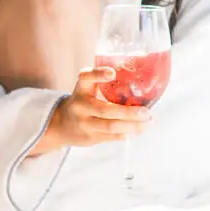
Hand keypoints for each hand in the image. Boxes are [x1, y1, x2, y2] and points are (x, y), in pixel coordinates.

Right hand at [35, 67, 151, 154]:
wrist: (60, 125)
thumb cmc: (82, 102)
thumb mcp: (86, 88)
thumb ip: (103, 81)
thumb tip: (139, 75)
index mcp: (81, 89)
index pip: (86, 77)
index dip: (98, 74)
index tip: (112, 72)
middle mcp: (80, 106)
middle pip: (105, 110)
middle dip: (128, 112)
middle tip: (146, 111)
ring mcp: (85, 124)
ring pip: (111, 126)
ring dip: (133, 126)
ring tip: (149, 122)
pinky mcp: (90, 138)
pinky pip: (112, 137)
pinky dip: (128, 133)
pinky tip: (140, 130)